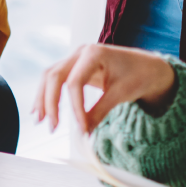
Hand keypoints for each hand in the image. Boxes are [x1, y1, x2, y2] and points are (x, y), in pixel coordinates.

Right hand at [34, 43, 177, 134]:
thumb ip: (100, 112)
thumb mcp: (121, 94)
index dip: (75, 108)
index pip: (74, 82)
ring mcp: (75, 58)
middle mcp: (80, 52)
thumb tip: (83, 134)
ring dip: (43, 98)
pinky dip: (48, 94)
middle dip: (50, 103)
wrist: (146, 66)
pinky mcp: (75, 67)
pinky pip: (55, 79)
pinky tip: (42, 111)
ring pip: (50, 77)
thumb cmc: (137, 75)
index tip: (81, 128)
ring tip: (39, 120)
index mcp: (94, 53)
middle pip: (54, 76)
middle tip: (51, 127)